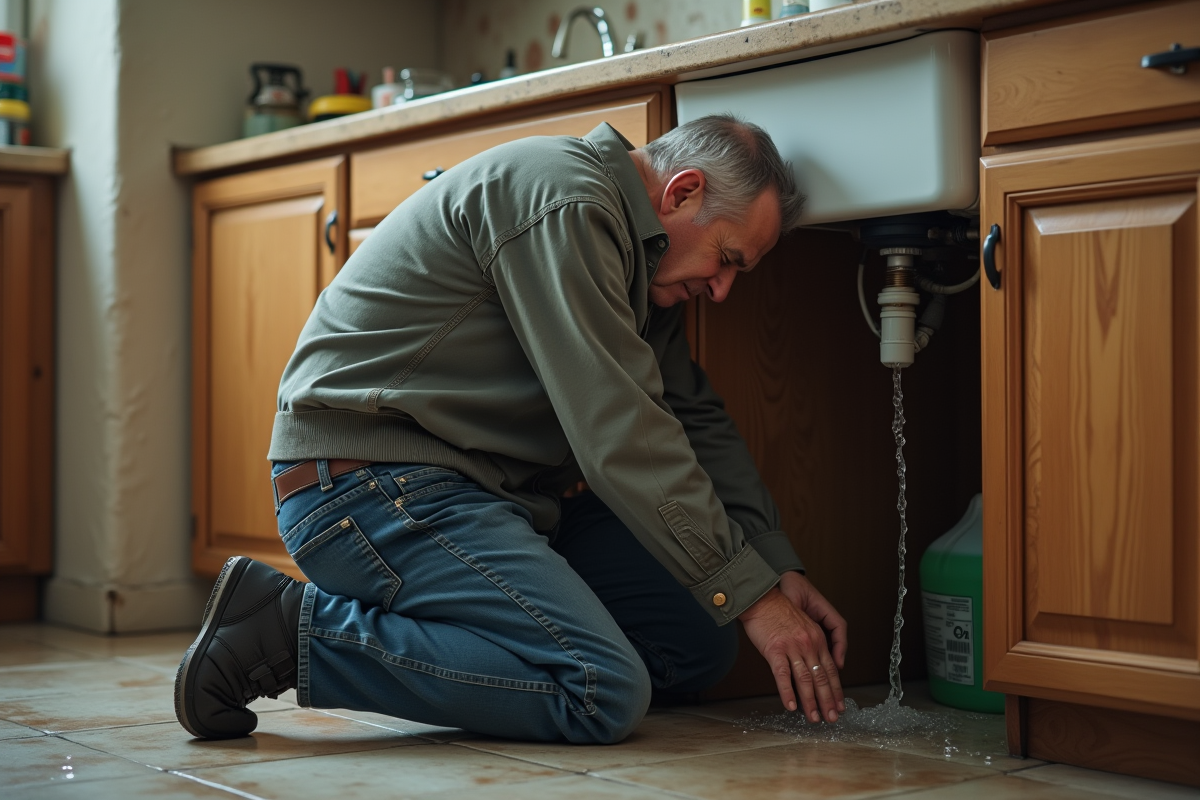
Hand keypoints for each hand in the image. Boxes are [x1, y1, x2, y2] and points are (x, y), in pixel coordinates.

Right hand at [739, 581, 845, 722]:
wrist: (761, 599)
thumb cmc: (778, 612)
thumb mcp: (803, 625)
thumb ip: (810, 645)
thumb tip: (813, 668)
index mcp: (817, 639)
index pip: (831, 670)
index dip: (836, 690)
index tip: (839, 705)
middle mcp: (808, 644)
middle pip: (822, 678)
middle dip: (828, 701)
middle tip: (831, 718)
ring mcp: (792, 647)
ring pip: (805, 680)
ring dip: (811, 702)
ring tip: (814, 718)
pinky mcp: (775, 650)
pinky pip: (783, 675)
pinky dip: (788, 693)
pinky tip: (791, 706)